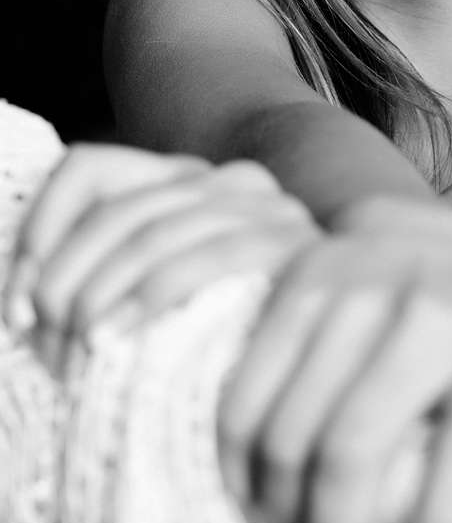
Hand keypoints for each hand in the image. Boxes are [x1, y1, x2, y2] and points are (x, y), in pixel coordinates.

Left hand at [2, 143, 320, 372]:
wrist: (347, 342)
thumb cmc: (236, 336)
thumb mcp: (162, 296)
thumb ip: (111, 272)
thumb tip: (24, 301)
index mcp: (185, 177)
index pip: (89, 169)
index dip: (42, 228)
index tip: (15, 307)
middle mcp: (225, 179)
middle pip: (116, 210)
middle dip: (63, 283)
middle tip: (42, 347)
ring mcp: (262, 205)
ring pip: (151, 230)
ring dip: (96, 297)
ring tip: (75, 353)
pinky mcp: (287, 244)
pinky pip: (204, 255)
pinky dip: (148, 295)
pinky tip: (119, 337)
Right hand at [216, 194, 451, 522]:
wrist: (428, 245)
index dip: (444, 516)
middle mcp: (432, 306)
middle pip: (353, 445)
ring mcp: (358, 285)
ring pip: (286, 426)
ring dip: (278, 500)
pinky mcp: (296, 280)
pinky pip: (244, 393)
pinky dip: (237, 456)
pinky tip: (253, 484)